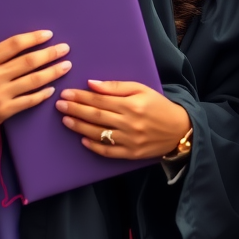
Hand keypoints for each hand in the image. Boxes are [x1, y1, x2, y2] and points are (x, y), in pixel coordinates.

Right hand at [0, 19, 70, 138]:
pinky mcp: (4, 111)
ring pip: (32, 81)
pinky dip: (42, 95)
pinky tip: (53, 89)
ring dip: (52, 72)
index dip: (33, 38)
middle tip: (65, 48)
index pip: (13, 45)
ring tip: (67, 65)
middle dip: (49, 54)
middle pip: (27, 62)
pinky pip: (29, 101)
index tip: (49, 34)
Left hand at [56, 80, 190, 159]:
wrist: (179, 128)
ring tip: (65, 120)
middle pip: (96, 115)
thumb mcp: (142, 89)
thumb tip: (93, 84)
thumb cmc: (159, 105)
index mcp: (132, 104)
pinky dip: (93, 146)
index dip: (81, 97)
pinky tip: (82, 139)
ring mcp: (129, 140)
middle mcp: (129, 122)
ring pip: (98, 133)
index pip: (100, 100)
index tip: (66, 93)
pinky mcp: (130, 154)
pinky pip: (107, 151)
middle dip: (75, 109)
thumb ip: (117, 87)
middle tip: (59, 105)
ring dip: (79, 126)